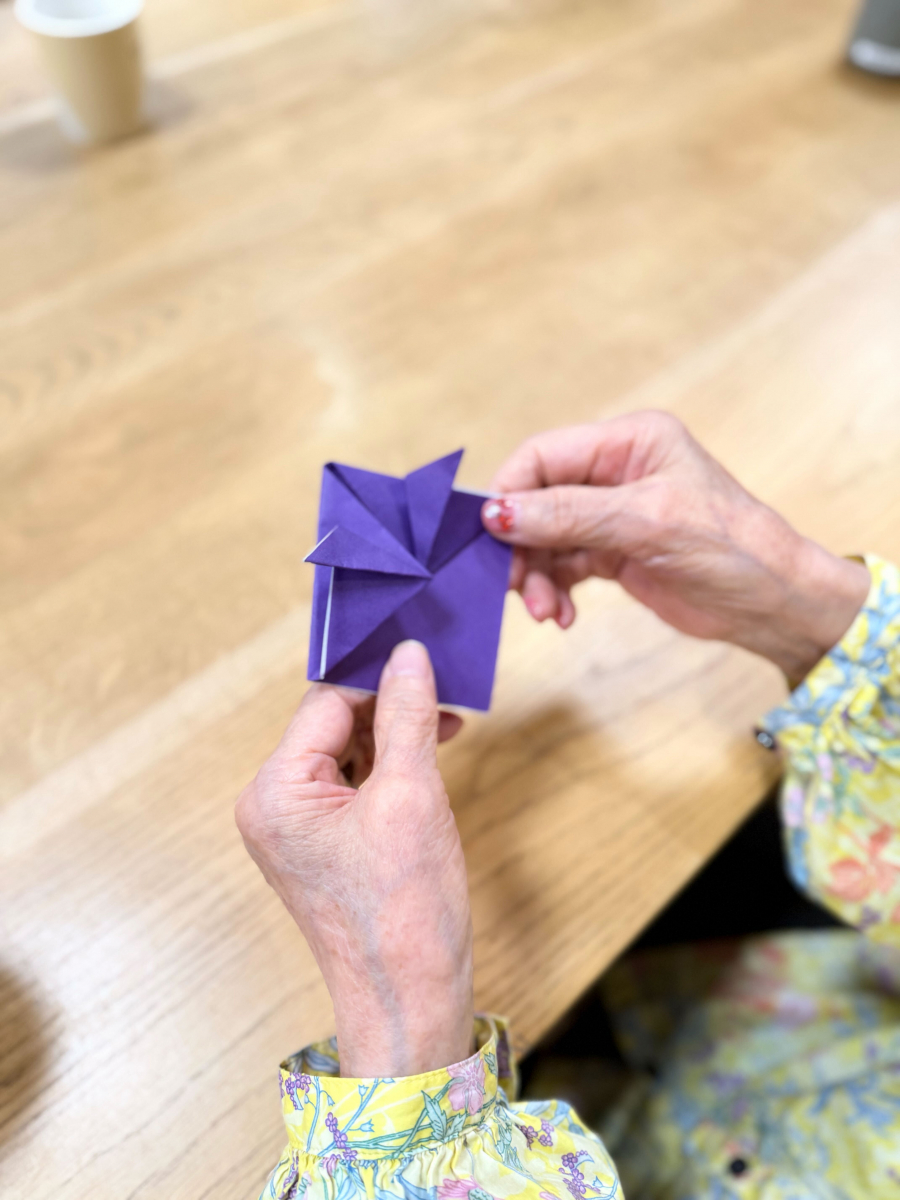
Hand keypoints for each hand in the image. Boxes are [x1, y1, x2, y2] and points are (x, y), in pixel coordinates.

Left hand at [235, 641, 472, 1077]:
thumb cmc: (405, 910)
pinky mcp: (320, 848)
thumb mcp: (412, 795)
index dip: (378, 679)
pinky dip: (388, 770)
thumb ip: (408, 715)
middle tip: (447, 699)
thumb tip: (410, 654)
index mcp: (275, 791)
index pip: (326, 703)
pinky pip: (351, 786)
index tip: (428, 662)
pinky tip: (427, 763)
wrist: (409, 1003)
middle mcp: (271, 806)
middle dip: (389, 709)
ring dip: (393, 737)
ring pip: (345, 753)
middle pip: (333, 725)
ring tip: (445, 731)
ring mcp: (294, 830)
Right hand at [482, 411, 868, 684]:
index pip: (544, 455)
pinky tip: (560, 615)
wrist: (773, 604)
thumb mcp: (647, 524)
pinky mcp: (613, 552)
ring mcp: (613, 513)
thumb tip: (496, 513)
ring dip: (535, 575)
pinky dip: (553, 590)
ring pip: (545, 537)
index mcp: (629, 440)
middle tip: (513, 585)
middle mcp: (616, 470)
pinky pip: (562, 565)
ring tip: (543, 610)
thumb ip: (569, 515)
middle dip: (521, 544)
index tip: (488, 534)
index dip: (510, 492)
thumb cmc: (731, 548)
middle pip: (537, 499)